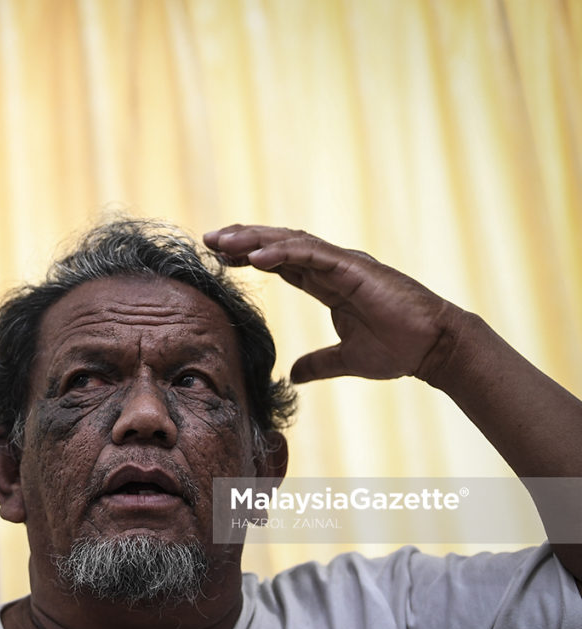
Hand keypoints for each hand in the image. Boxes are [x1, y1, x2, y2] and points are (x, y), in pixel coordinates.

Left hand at [204, 225, 459, 383]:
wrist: (434, 349)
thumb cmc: (398, 350)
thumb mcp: (346, 360)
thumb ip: (319, 363)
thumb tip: (294, 374)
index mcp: (329, 282)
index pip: (281, 261)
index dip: (250, 256)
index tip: (220, 257)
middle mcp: (333, 266)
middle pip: (278, 244)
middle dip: (242, 240)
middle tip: (209, 239)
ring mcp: (343, 264)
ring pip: (289, 242)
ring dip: (253, 240)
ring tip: (222, 241)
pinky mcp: (354, 268)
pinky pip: (311, 254)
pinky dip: (281, 252)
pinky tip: (254, 257)